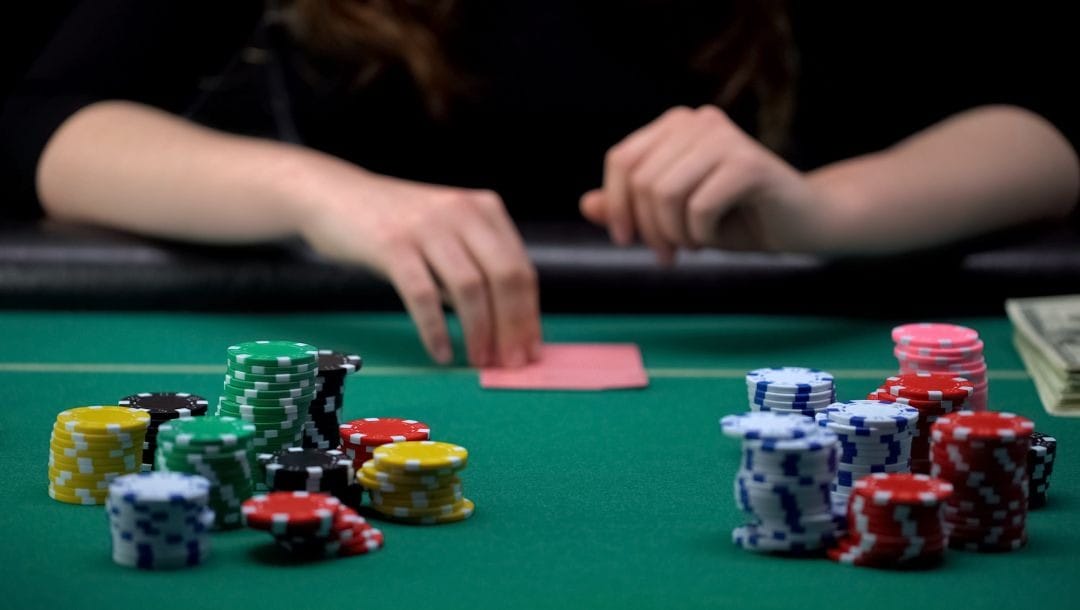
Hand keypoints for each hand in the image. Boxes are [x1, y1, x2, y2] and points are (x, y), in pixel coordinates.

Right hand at [293, 161, 541, 367]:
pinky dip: (435, 329)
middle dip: (513, 326)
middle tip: (511, 363)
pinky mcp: (392, 244)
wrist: (334, 195)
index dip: (530, 314)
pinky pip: (423, 296)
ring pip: (469, 288)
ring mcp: (427, 226)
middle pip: (504, 277)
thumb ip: (477, 266)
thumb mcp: (448, 233)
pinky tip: (442, 352)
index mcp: (484, 209)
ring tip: (478, 360)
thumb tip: (507, 326)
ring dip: (479, 331)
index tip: (530, 350)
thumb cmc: (397, 223)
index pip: (521, 268)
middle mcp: (461, 212)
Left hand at [581, 105, 826, 260]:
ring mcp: (725, 138)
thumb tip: (587, 204)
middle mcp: (698, 121)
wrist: (801, 223)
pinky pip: (699, 207)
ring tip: (693, 244)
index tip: (627, 241)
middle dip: (648, 228)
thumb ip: (630, 207)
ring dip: (674, 233)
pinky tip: (715, 237)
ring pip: (665, 193)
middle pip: (642, 180)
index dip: (617, 205)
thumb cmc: (735, 218)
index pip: (621, 160)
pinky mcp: (749, 163)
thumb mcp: (672, 216)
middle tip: (667, 255)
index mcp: (675, 125)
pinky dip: (701, 234)